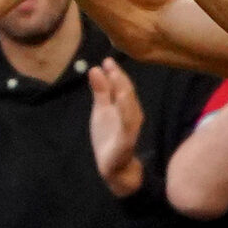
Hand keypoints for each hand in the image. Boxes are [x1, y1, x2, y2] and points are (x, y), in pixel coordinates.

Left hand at [88, 59, 146, 196]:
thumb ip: (101, 91)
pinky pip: (127, 127)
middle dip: (119, 79)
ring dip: (123, 93)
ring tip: (116, 78)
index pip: (122, 86)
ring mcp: (130, 129)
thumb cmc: (109, 137)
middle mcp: (132, 115)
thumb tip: (96, 68)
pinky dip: (124, 114)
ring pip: (130, 109)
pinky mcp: (126, 142)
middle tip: (109, 64)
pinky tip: (119, 102)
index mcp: (125, 107)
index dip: (115, 73)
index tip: (106, 60)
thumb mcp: (101, 111)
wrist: (114, 168)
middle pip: (127, 94)